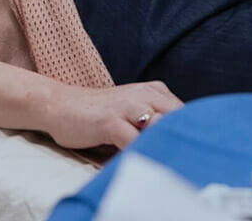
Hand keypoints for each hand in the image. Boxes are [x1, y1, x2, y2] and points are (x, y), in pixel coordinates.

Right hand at [39, 80, 182, 149]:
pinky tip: (138, 161)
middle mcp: (144, 94)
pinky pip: (133, 141)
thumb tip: (179, 139)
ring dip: (162, 145)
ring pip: (160, 126)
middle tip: (180, 158)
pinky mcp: (109, 121)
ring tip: (161, 159)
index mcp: (154, 90)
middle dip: (181, 138)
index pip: (186, 111)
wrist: (60, 106)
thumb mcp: (134, 108)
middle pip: (179, 117)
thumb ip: (155, 119)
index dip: (190, 131)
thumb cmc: (99, 114)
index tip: (188, 148)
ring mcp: (127, 106)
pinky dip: (139, 154)